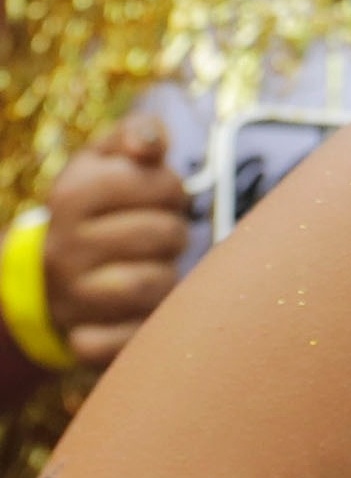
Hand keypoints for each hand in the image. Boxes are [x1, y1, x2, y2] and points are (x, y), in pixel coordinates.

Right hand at [40, 115, 190, 368]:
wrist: (47, 274)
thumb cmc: (96, 207)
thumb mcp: (106, 159)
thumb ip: (138, 135)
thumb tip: (151, 144)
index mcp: (71, 195)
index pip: (158, 183)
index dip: (172, 188)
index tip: (163, 196)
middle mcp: (63, 248)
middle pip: (163, 234)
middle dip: (176, 231)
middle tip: (164, 234)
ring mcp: (70, 298)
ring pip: (151, 286)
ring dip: (168, 275)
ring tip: (155, 266)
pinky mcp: (82, 342)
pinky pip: (127, 340)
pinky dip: (145, 326)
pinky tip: (144, 310)